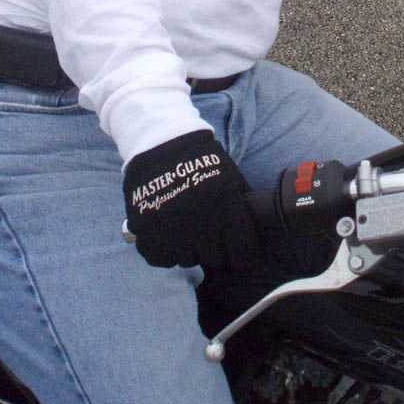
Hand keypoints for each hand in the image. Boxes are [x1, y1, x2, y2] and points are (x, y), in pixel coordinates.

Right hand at [122, 131, 258, 269]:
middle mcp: (202, 227)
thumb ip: (243, 208)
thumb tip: (255, 236)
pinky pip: (162, 259)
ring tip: (187, 228)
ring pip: (188, 260)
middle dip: (215, 249)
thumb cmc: (202, 160)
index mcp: (228, 211)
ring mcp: (173, 233)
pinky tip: (168, 234)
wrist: (161, 143)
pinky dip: (166, 251)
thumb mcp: (232, 178)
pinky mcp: (148, 235)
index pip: (244, 255)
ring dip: (190, 249)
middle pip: (215, 260)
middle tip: (209, 233)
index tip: (238, 250)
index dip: (243, 254)